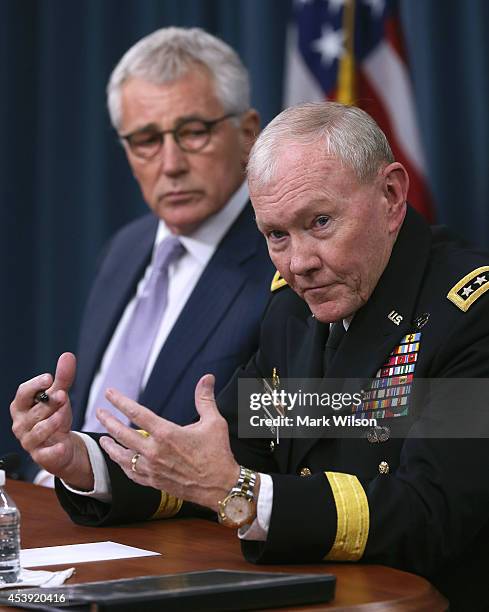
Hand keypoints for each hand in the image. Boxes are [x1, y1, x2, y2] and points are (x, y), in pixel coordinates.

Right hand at [10, 352, 93, 489]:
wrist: (62, 445)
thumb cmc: (55, 417)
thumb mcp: (59, 396)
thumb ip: (63, 378)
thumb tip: (68, 356)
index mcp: (22, 406)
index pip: (22, 393)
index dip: (34, 385)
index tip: (49, 378)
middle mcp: (21, 424)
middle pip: (33, 411)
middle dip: (49, 403)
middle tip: (62, 395)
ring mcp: (29, 441)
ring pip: (39, 430)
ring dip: (52, 422)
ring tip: (63, 415)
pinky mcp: (40, 456)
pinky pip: (45, 453)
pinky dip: (54, 450)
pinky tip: (63, 445)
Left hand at [97, 374, 239, 510]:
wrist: (220, 487)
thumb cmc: (218, 454)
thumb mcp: (214, 422)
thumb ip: (205, 398)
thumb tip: (207, 378)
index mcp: (167, 434)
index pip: (137, 413)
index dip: (120, 401)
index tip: (109, 393)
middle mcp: (155, 451)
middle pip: (123, 434)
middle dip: (108, 421)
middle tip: (99, 411)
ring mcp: (152, 468)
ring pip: (122, 456)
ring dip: (110, 445)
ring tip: (102, 438)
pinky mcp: (154, 482)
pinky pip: (131, 473)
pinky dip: (122, 465)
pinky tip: (119, 460)